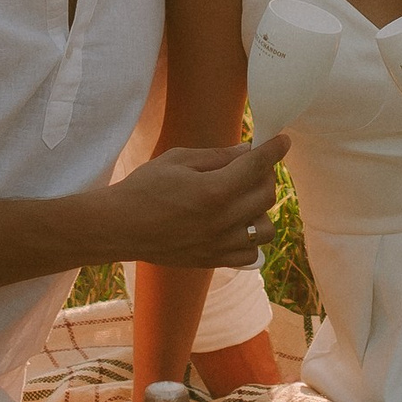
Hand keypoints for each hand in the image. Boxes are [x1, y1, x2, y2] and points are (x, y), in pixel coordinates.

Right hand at [107, 136, 286, 268]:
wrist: (119, 227)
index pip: (257, 166)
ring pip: (266, 228)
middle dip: (265, 175)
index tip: (282, 140)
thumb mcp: (178, 160)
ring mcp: (219, 244)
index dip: (274, 150)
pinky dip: (251, 238)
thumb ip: (217, 156)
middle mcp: (222, 221)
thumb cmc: (144, 188)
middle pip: (266, 194)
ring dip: (261, 209)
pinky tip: (236, 224)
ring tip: (242, 198)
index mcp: (213, 191)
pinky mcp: (213, 260)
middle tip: (249, 166)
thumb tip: (247, 150)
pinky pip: (250, 253)